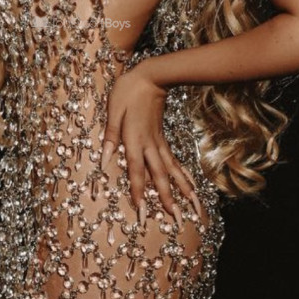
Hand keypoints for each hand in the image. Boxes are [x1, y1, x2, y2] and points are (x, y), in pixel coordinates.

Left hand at [100, 63, 203, 227]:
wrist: (152, 76)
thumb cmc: (128, 91)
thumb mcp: (113, 110)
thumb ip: (110, 135)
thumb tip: (103, 159)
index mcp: (134, 139)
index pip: (136, 170)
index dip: (139, 191)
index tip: (142, 211)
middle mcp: (150, 145)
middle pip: (160, 177)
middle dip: (168, 200)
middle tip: (177, 221)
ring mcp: (159, 143)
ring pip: (172, 172)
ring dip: (183, 192)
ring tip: (195, 210)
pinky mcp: (163, 140)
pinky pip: (175, 162)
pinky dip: (184, 176)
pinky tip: (192, 188)